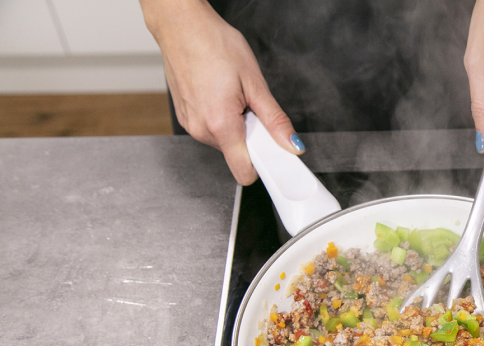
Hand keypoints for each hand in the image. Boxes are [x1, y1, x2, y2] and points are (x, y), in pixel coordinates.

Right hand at [140, 0, 302, 184]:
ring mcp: (190, 124)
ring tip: (231, 94)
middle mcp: (201, 130)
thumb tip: (292, 144)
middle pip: (237, 153)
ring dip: (236, 125)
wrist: (181, 25)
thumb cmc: (214, 45)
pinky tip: (219, 93)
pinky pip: (211, 129)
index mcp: (220, 125)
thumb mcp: (255, 82)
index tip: (276, 156)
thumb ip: (275, 120)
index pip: (244, 171)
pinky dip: (222, 118)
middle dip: (251, 136)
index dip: (264, 166)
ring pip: (225, 141)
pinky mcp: (185, 117)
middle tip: (249, 105)